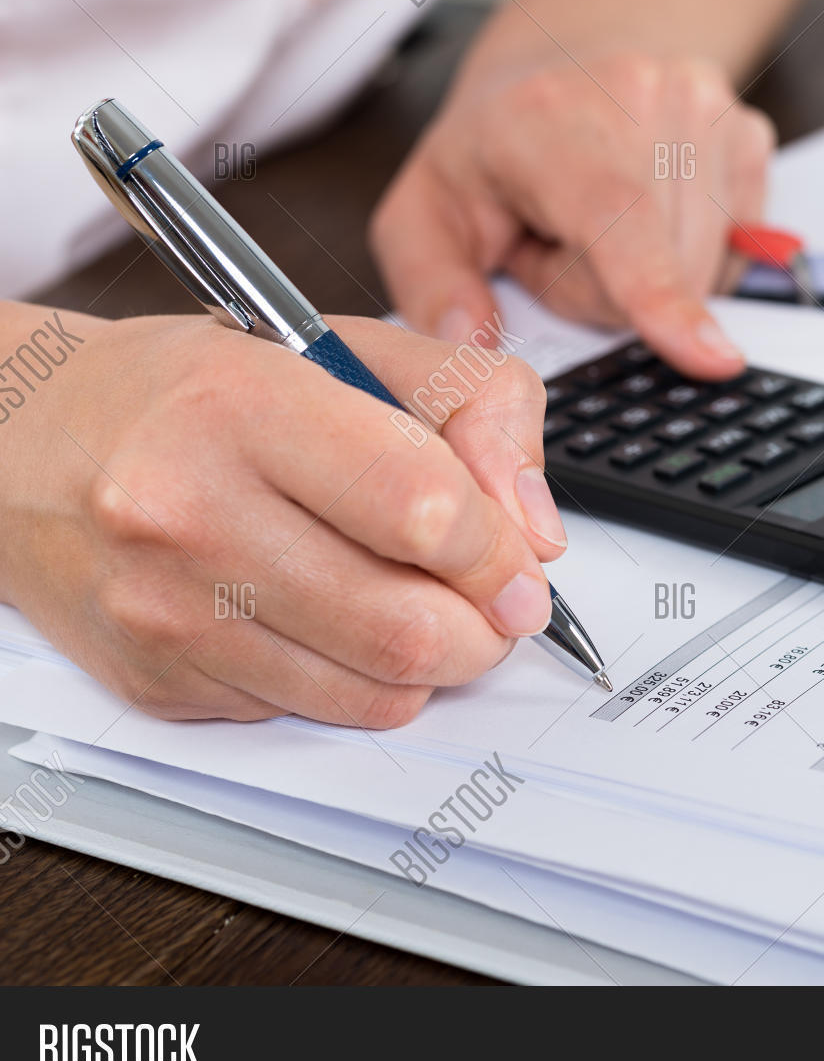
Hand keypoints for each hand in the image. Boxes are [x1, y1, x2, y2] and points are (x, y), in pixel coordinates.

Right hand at [0, 309, 562, 727]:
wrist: (24, 440)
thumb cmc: (195, 392)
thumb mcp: (347, 346)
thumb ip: (476, 407)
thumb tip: (535, 531)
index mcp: (242, 405)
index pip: (422, 508)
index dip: (498, 550)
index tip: (519, 561)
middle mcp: (186, 512)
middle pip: (406, 628)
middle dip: (485, 630)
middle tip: (493, 604)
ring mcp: (164, 610)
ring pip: (371, 691)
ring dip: (434, 665)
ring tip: (425, 610)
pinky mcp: (157, 680)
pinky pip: (312, 713)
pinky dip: (357, 683)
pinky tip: (337, 625)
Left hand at [370, 51, 775, 378]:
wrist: (564, 63)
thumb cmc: (499, 143)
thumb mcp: (428, 209)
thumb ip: (431, 284)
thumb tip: (471, 339)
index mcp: (549, 118)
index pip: (619, 221)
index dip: (664, 297)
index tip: (712, 357)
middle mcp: (641, 96)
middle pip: (659, 274)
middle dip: (605, 290)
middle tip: (560, 240)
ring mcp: (705, 110)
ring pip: (705, 273)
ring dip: (651, 275)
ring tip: (602, 225)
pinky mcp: (748, 137)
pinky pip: (737, 255)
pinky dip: (692, 256)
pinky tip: (651, 216)